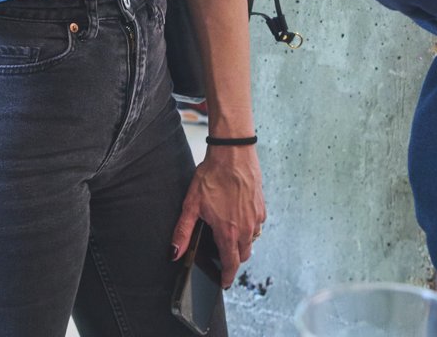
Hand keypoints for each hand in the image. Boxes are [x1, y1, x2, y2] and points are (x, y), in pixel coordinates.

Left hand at [170, 144, 265, 287]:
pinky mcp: (261, 206)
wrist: (233, 153)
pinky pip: (257, 224)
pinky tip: (239, 216)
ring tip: (230, 235)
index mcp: (228, 232)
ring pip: (252, 240)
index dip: (227, 276)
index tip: (224, 282)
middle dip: (234, 260)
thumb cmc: (213, 176)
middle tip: (223, 257)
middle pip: (243, 255)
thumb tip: (175, 253)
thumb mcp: (192, 205)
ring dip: (242, 243)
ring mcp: (256, 217)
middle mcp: (246, 228)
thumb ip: (183, 232)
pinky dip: (250, 227)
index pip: (231, 264)